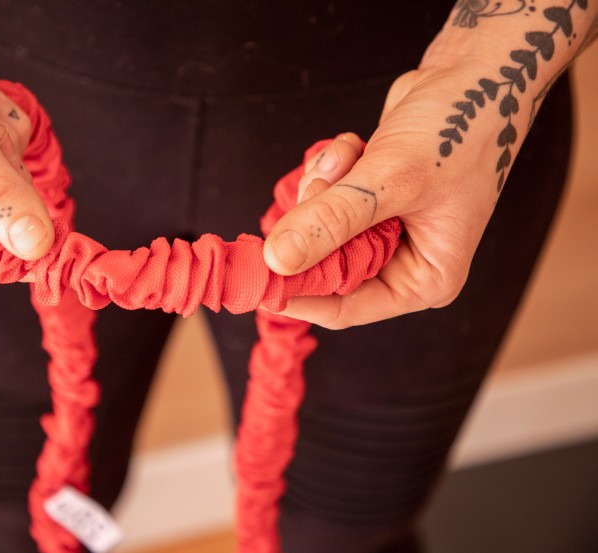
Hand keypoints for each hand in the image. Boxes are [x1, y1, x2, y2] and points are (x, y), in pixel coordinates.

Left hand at [263, 65, 508, 327]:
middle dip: (315, 223)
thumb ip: (331, 222)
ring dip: (322, 188)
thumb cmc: (458, 130)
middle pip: (325, 267)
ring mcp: (384, 229)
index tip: (256, 276)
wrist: (476, 75)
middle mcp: (403, 261)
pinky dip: (330, 170)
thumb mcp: (391, 181)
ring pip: (318, 227)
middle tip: (320, 187)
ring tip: (348, 157)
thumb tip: (278, 261)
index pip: (344, 309)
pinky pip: (325, 198)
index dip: (297, 294)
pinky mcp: (368, 199)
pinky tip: (354, 146)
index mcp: (424, 278)